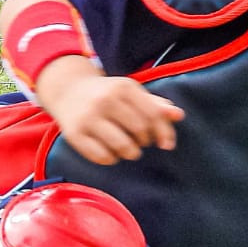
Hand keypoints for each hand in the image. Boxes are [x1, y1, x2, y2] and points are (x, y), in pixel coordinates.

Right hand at [36, 58, 184, 165]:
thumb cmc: (108, 94)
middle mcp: (105, 100)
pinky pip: (102, 157)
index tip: (166, 144)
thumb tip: (179, 115)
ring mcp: (88, 117)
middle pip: (139, 131)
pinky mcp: (75, 134)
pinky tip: (112, 152)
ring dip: (131, 153)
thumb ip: (156, 104)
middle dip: (145, 142)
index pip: (153, 114)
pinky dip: (112, 159)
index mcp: (124, 87)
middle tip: (141, 142)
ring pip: (122, 146)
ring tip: (129, 149)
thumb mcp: (131, 93)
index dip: (164, 133)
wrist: (68, 90)